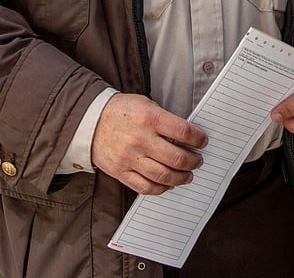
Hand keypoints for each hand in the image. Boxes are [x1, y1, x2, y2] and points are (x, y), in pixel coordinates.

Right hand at [91, 93, 207, 194]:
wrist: (90, 120)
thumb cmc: (121, 110)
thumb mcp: (145, 104)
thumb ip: (164, 119)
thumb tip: (187, 135)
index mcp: (149, 118)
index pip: (183, 131)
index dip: (198, 138)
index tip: (203, 141)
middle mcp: (140, 139)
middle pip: (177, 158)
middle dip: (193, 161)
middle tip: (198, 160)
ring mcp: (130, 158)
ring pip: (164, 176)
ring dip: (181, 178)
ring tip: (188, 175)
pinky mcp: (121, 172)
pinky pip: (145, 187)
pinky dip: (161, 189)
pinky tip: (169, 184)